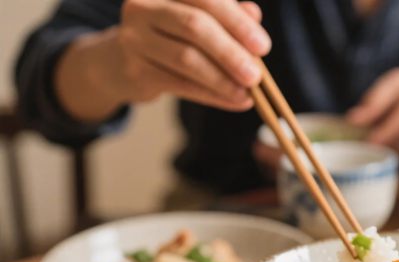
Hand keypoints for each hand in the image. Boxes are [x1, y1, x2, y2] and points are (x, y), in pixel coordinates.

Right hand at [56, 0, 270, 120]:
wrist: (122, 62)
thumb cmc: (171, 36)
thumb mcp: (199, 20)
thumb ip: (228, 15)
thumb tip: (255, 17)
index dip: (237, 22)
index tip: (263, 47)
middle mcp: (144, 6)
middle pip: (194, 26)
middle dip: (230, 52)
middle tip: (256, 76)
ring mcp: (135, 38)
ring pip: (186, 58)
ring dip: (222, 79)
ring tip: (248, 94)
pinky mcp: (135, 70)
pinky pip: (180, 84)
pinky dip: (212, 95)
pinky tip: (235, 101)